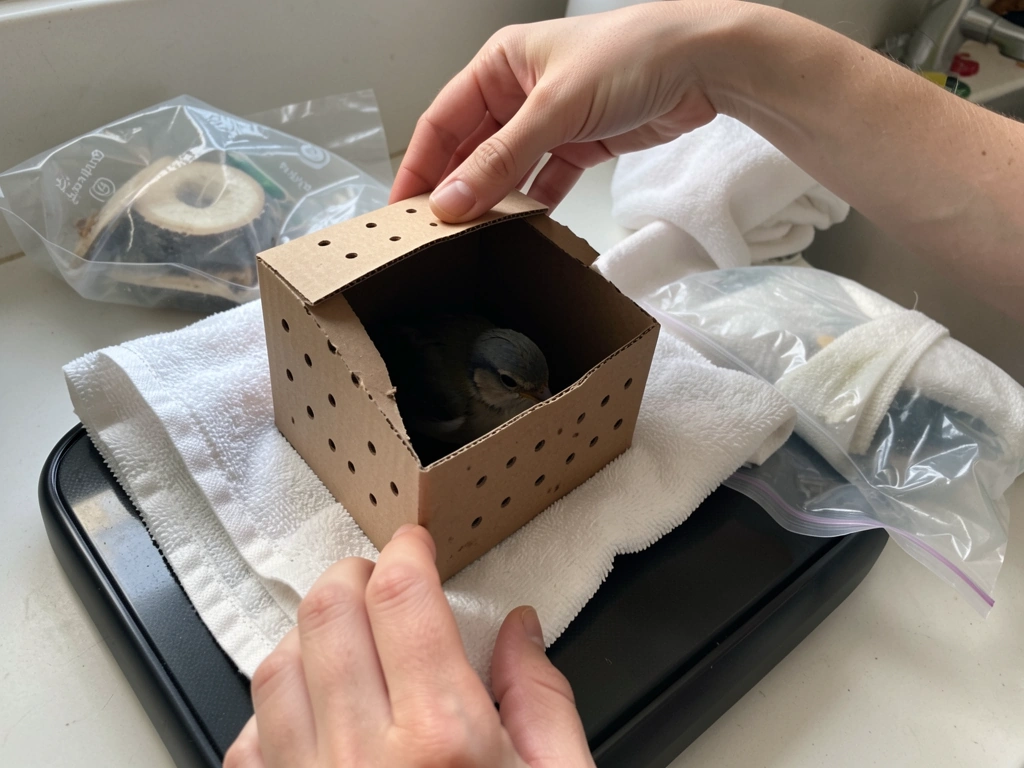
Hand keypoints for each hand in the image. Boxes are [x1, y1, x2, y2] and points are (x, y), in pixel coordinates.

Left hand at [224, 524, 593, 766]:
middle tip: (380, 577)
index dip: (407, 550)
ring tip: (345, 635)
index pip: (402, 596)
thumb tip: (521, 631)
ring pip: (277, 665)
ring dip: (311, 631)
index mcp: (445, 741)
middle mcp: (365, 760)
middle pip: (329, 612)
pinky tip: (314, 712)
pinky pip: (250, 739)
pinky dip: (276, 706)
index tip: (415, 543)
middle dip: (355, 575)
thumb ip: (543, 701)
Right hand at [390, 1, 727, 220]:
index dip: (419, 165)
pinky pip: (544, 180)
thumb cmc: (631, 57)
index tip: (401, 209)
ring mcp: (550, 120)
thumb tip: (451, 201)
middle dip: (455, 189)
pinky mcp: (580, 144)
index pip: (443, 121)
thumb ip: (501, 159)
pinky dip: (534, 204)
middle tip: (431, 235)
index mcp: (500, 65)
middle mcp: (519, 91)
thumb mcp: (554, 108)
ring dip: (494, 202)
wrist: (704, 64)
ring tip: (472, 240)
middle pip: (472, 149)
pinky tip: (521, 228)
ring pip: (508, 169)